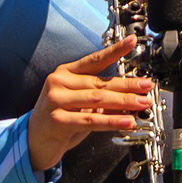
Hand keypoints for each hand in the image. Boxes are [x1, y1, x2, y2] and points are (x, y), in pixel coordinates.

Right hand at [26, 34, 153, 171]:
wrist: (34, 141)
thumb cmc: (59, 119)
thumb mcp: (80, 103)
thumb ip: (101, 98)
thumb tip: (133, 97)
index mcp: (65, 73)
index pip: (94, 60)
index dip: (114, 51)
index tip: (132, 41)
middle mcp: (58, 82)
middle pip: (99, 82)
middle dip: (127, 85)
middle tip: (147, 87)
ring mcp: (55, 100)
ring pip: (96, 99)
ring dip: (123, 102)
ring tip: (142, 103)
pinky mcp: (56, 120)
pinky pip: (89, 120)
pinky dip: (111, 121)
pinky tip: (127, 122)